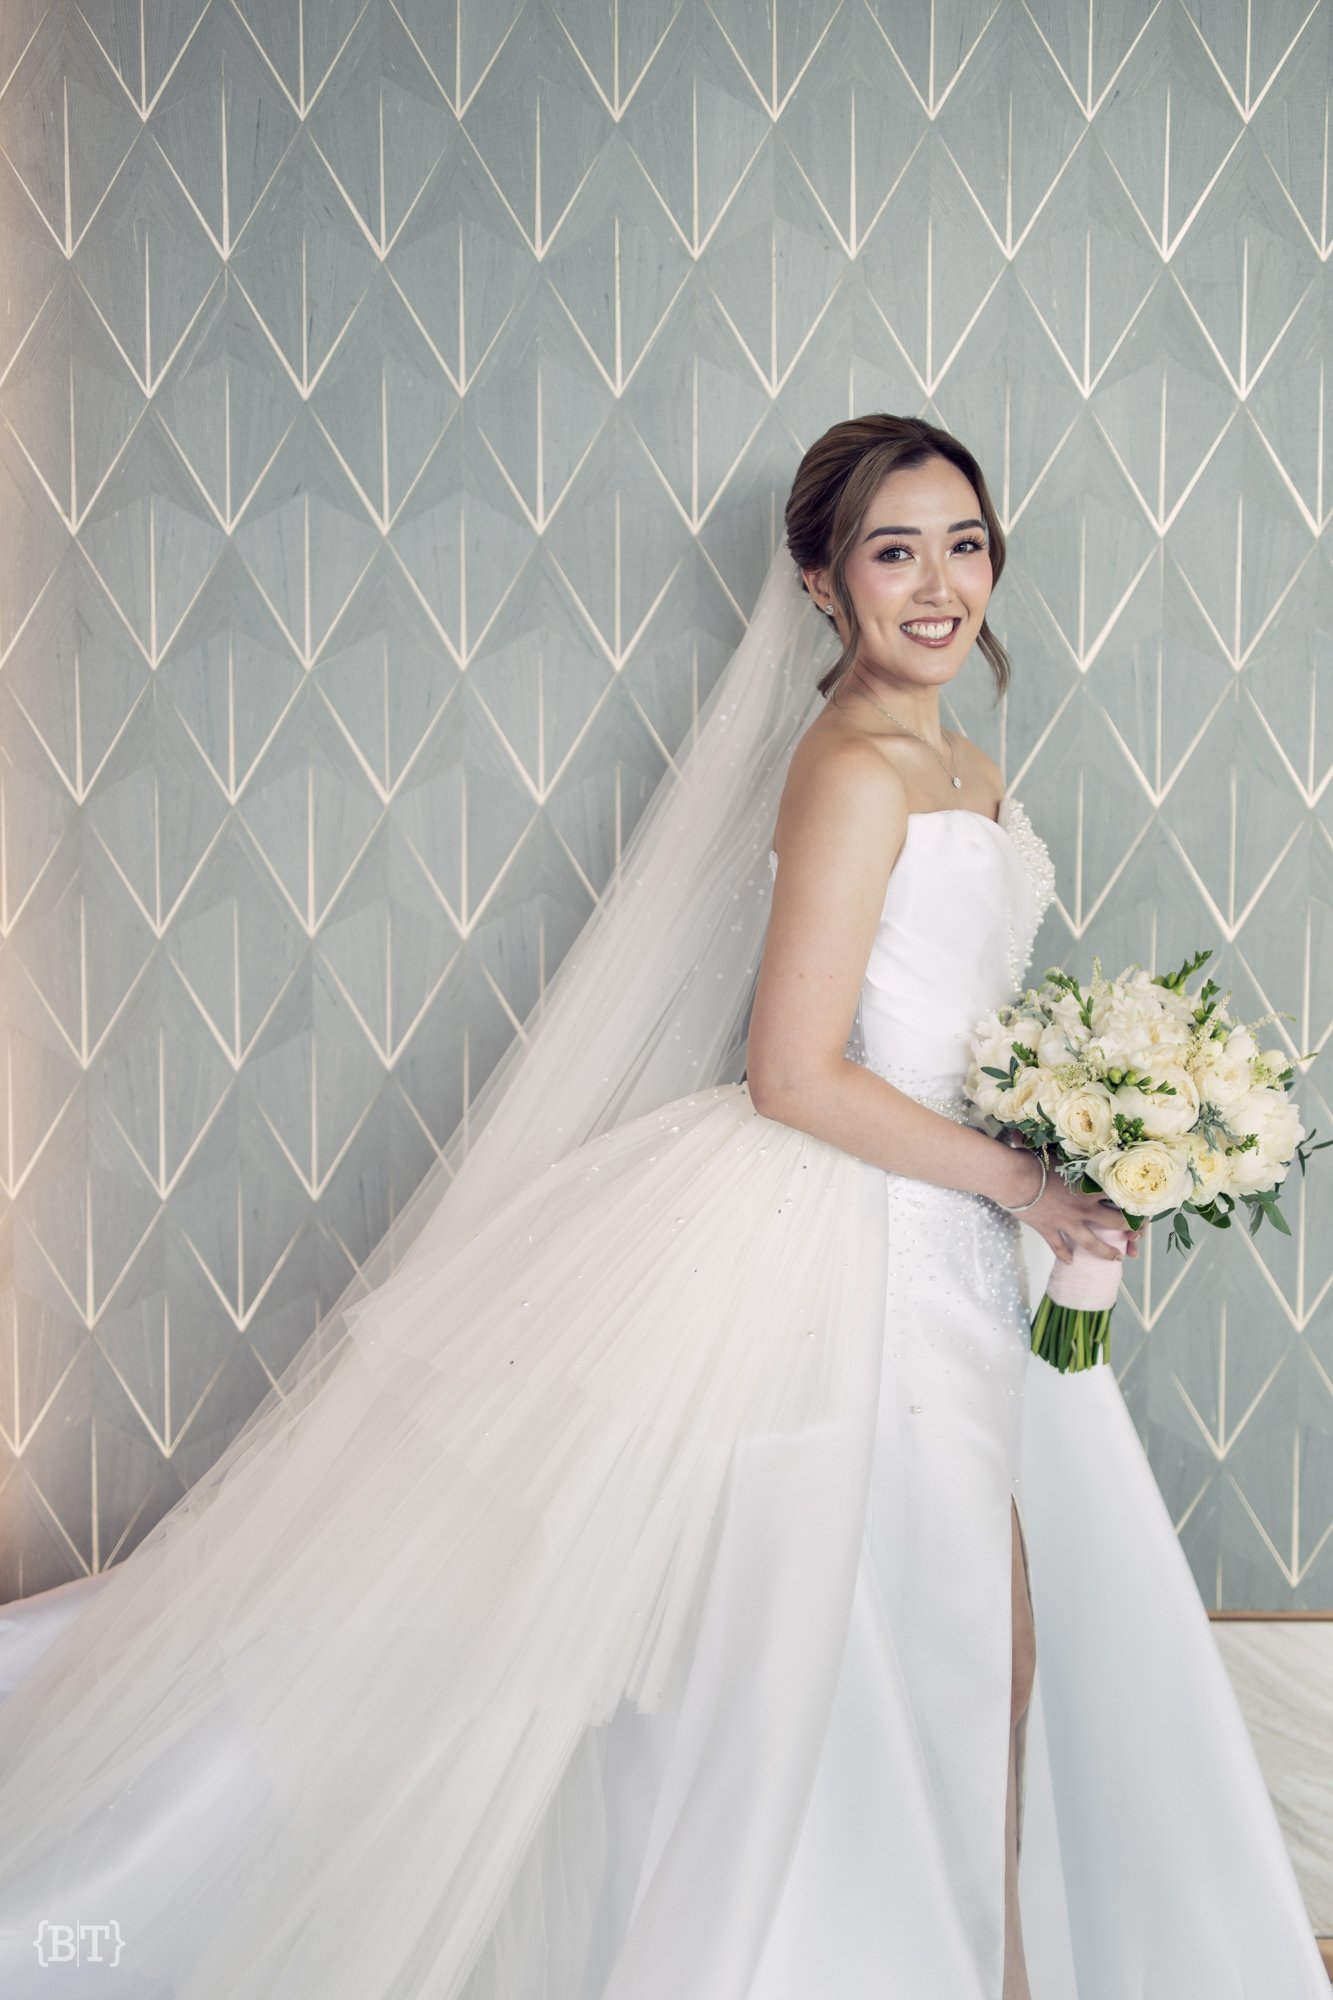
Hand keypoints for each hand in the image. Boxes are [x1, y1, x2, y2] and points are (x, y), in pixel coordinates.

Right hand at [999, 1130, 1141, 1265]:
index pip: (1121, 1197)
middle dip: (1130, 1230)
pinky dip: (1064, 1255)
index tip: (1144, 1205)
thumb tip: (1083, 1143)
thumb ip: (1076, 1155)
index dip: (1136, 1202)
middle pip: (1115, 1223)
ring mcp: (1066, 1222)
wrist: (1014, 1178)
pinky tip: (1071, 1262)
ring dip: (1105, 1251)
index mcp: (1090, 1188)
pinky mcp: (1049, 1230)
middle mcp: (1083, 1208)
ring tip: (1117, 1258)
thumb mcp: (1062, 1153)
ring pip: (1091, 1243)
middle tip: (1137, 1235)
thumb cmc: (1037, 1161)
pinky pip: (1059, 1246)